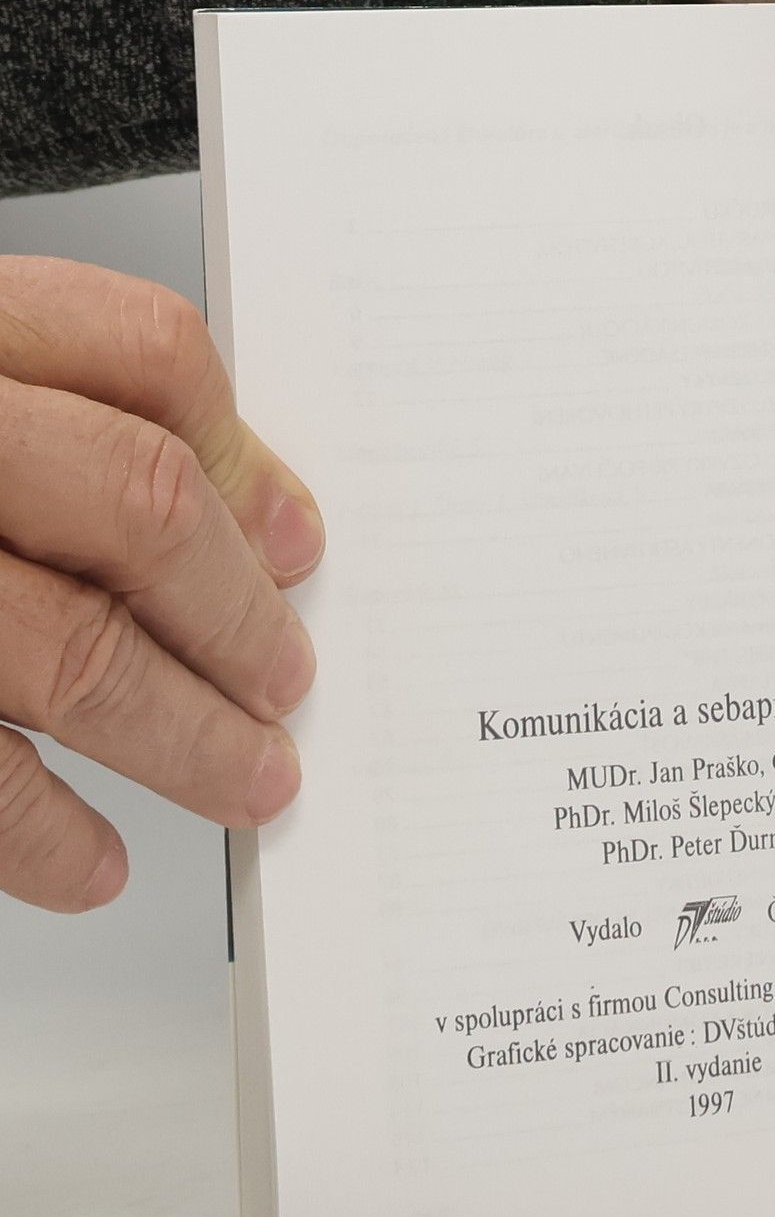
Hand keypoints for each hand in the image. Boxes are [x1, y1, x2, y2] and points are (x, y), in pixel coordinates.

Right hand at [0, 258, 322, 911]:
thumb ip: (50, 409)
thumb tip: (253, 517)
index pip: (137, 353)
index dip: (243, 456)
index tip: (294, 543)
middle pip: (136, 501)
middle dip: (235, 614)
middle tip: (284, 683)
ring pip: (69, 646)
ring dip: (184, 733)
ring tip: (248, 780)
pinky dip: (38, 832)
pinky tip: (88, 862)